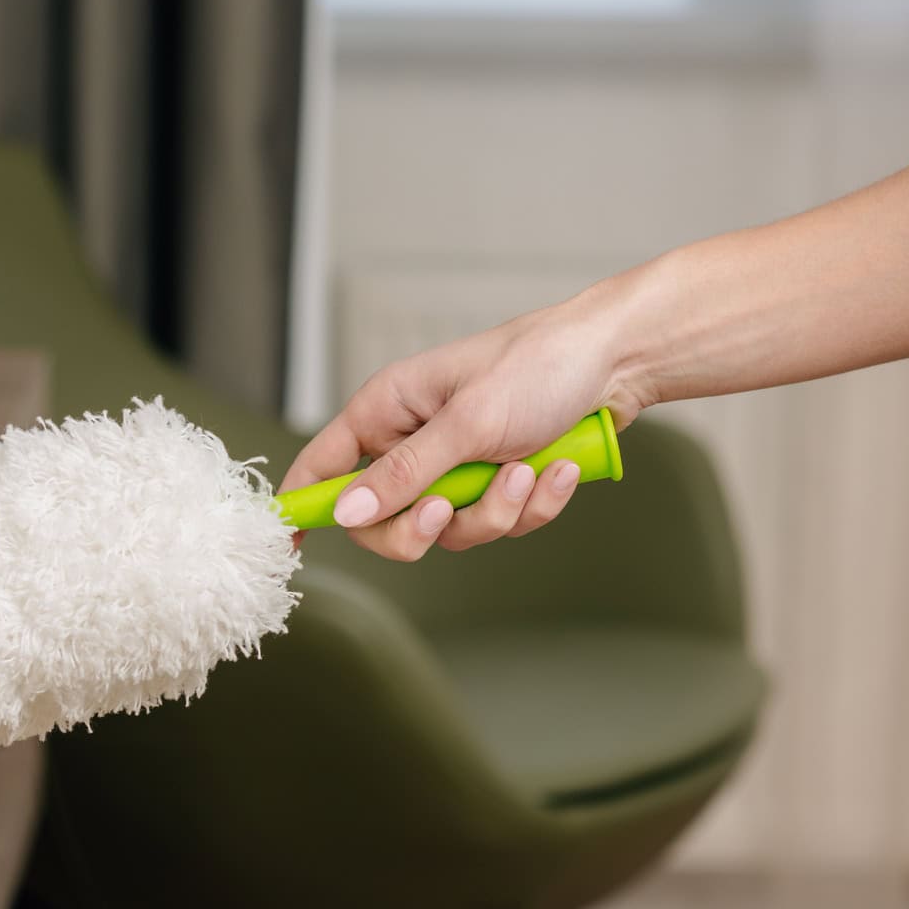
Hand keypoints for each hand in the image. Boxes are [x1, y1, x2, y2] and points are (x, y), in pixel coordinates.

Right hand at [281, 284, 651, 560]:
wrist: (619, 361)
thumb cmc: (539, 365)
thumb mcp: (468, 421)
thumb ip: (406, 472)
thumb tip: (346, 512)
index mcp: (387, 410)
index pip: (322, 465)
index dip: (302, 506)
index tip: (288, 547)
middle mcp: (412, 442)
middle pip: (381, 520)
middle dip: (420, 527)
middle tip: (446, 510)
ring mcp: (454, 467)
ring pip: (446, 530)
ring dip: (493, 511)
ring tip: (527, 471)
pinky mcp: (495, 484)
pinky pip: (496, 524)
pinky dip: (530, 505)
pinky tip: (554, 469)